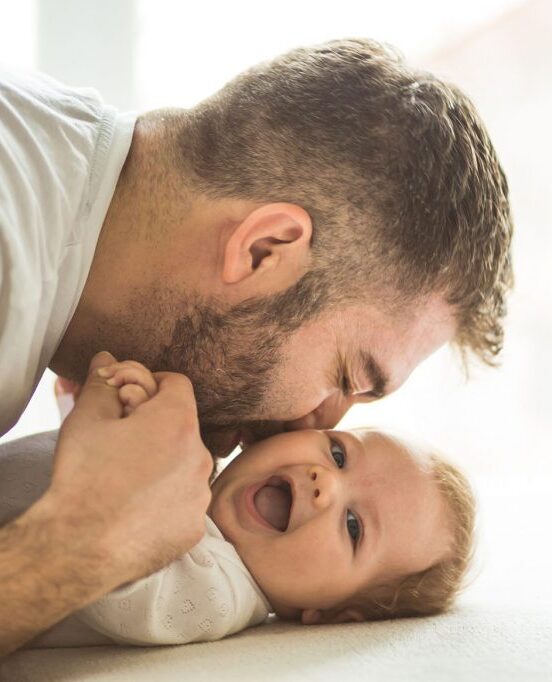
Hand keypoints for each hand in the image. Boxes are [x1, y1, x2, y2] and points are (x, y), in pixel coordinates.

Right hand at [48, 351, 213, 585]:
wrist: (78, 547)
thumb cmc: (83, 478)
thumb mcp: (86, 419)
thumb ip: (103, 383)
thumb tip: (107, 359)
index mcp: (178, 422)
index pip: (177, 384)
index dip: (152, 385)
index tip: (131, 399)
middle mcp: (200, 456)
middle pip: (182, 425)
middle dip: (156, 426)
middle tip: (123, 440)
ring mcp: (201, 495)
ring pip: (186, 464)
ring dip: (164, 463)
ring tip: (128, 477)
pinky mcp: (195, 528)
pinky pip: (185, 501)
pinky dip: (167, 499)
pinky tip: (138, 507)